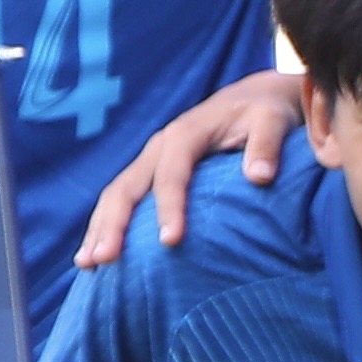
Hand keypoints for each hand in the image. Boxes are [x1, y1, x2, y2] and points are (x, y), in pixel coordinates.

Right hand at [78, 69, 311, 264]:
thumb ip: (266, 145)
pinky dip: (106, 224)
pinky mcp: (150, 171)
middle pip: (127, 186)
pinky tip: (96, 253)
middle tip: (105, 260)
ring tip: (88, 264)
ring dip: (99, 227)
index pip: (171, 175)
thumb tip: (260, 177)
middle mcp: (158, 147)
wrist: (252, 98)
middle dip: (113, 223)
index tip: (171, 242)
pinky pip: (122, 198)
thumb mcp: (273, 119)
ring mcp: (150, 160)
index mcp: (185, 134)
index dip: (170, 208)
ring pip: (116, 194)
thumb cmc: (265, 112)